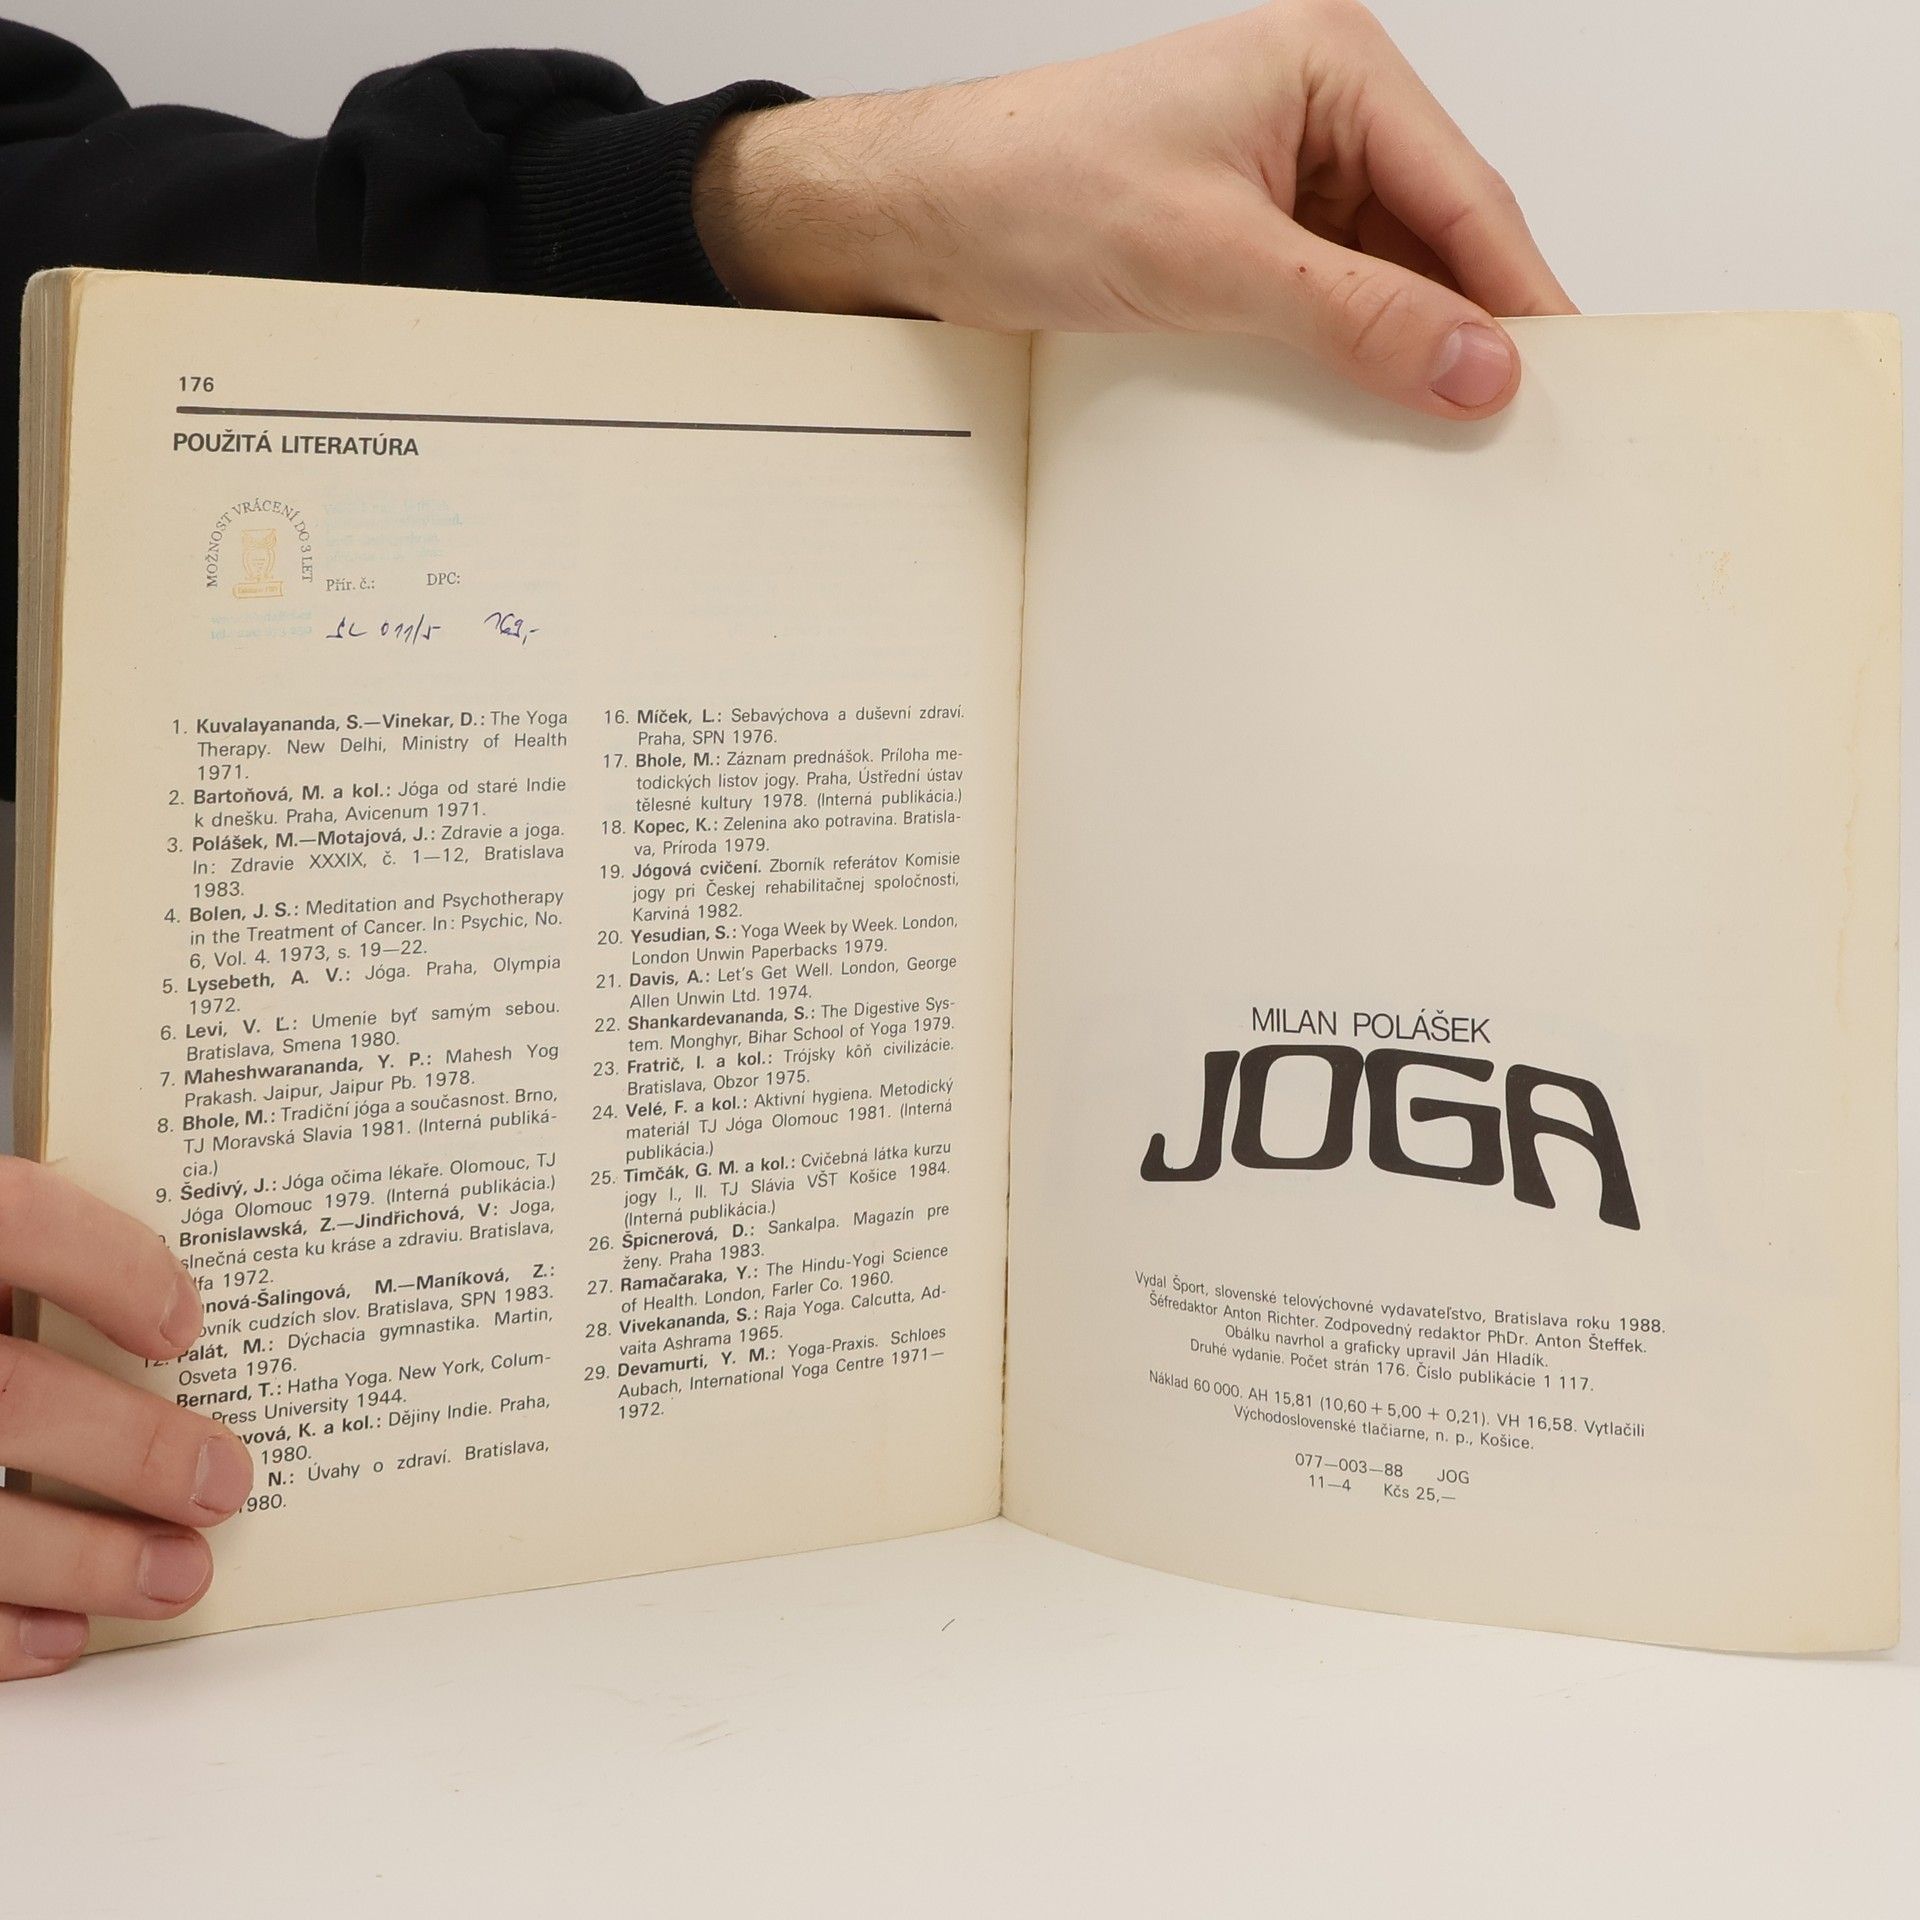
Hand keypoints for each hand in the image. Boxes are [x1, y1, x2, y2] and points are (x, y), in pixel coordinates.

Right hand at [0, 1163, 251, 1679]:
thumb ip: (9, 1258)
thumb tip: (154, 1309)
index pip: (9, 1219)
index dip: (106, 1265)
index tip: (182, 1321)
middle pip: (3, 1395)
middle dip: (128, 1448)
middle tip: (221, 1480)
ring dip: (81, 1558)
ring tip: (177, 1573)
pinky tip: (58, 1633)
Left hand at [694, 0, 1572, 418]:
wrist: (918, 216)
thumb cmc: (1032, 188)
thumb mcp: (1210, 261)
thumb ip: (1353, 316)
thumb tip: (1474, 366)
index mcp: (1331, 71)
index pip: (1463, 193)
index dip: (1516, 294)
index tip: (1558, 383)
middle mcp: (1317, 115)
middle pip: (1435, 237)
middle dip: (1465, 330)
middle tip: (1507, 433)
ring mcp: (1278, 180)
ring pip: (1383, 279)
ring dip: (1402, 355)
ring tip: (1438, 443)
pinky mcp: (1238, 238)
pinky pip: (1323, 305)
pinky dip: (1343, 361)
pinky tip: (1359, 421)